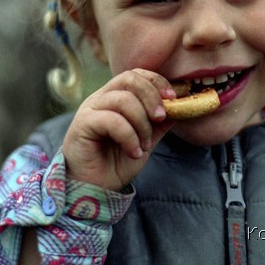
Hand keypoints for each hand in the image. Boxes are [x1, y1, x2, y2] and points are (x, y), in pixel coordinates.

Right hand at [62, 68, 176, 190]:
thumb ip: (160, 123)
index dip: (157, 82)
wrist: (94, 189)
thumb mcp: (145, 140)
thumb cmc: (116, 163)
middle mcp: (100, 98)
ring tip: (144, 145)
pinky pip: (112, 120)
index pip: (136, 75)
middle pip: (129, 78)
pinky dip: (129, 137)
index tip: (173, 99)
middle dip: (151, 97)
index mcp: (115, 97)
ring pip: (123, 99)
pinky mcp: (82, 124)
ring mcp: (90, 109)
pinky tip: (133, 152)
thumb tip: (181, 106)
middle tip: (161, 118)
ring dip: (141, 123)